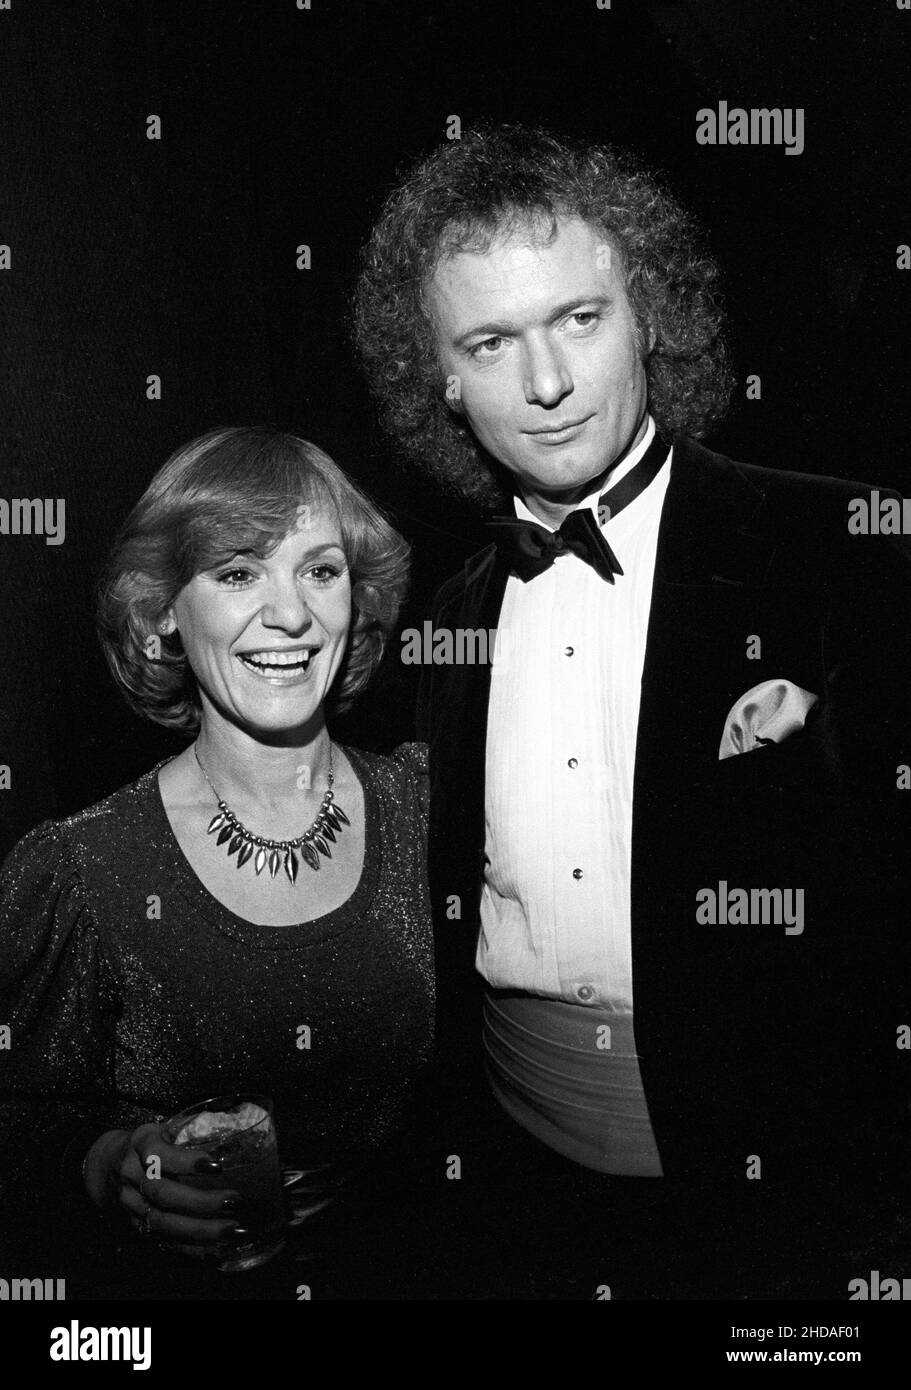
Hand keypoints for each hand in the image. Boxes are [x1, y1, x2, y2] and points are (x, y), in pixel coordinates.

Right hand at [83, 1124, 245, 1250]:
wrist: (106, 1165)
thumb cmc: (146, 1143)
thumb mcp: (162, 1129)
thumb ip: (189, 1131)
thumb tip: (235, 1132)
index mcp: (140, 1144)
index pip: (160, 1154)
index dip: (186, 1162)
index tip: (217, 1166)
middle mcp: (131, 1175)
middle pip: (163, 1193)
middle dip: (200, 1201)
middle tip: (234, 1201)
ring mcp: (131, 1204)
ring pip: (162, 1222)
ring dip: (200, 1230)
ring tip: (233, 1229)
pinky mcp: (135, 1225)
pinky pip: (162, 1240)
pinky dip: (189, 1247)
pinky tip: (215, 1248)